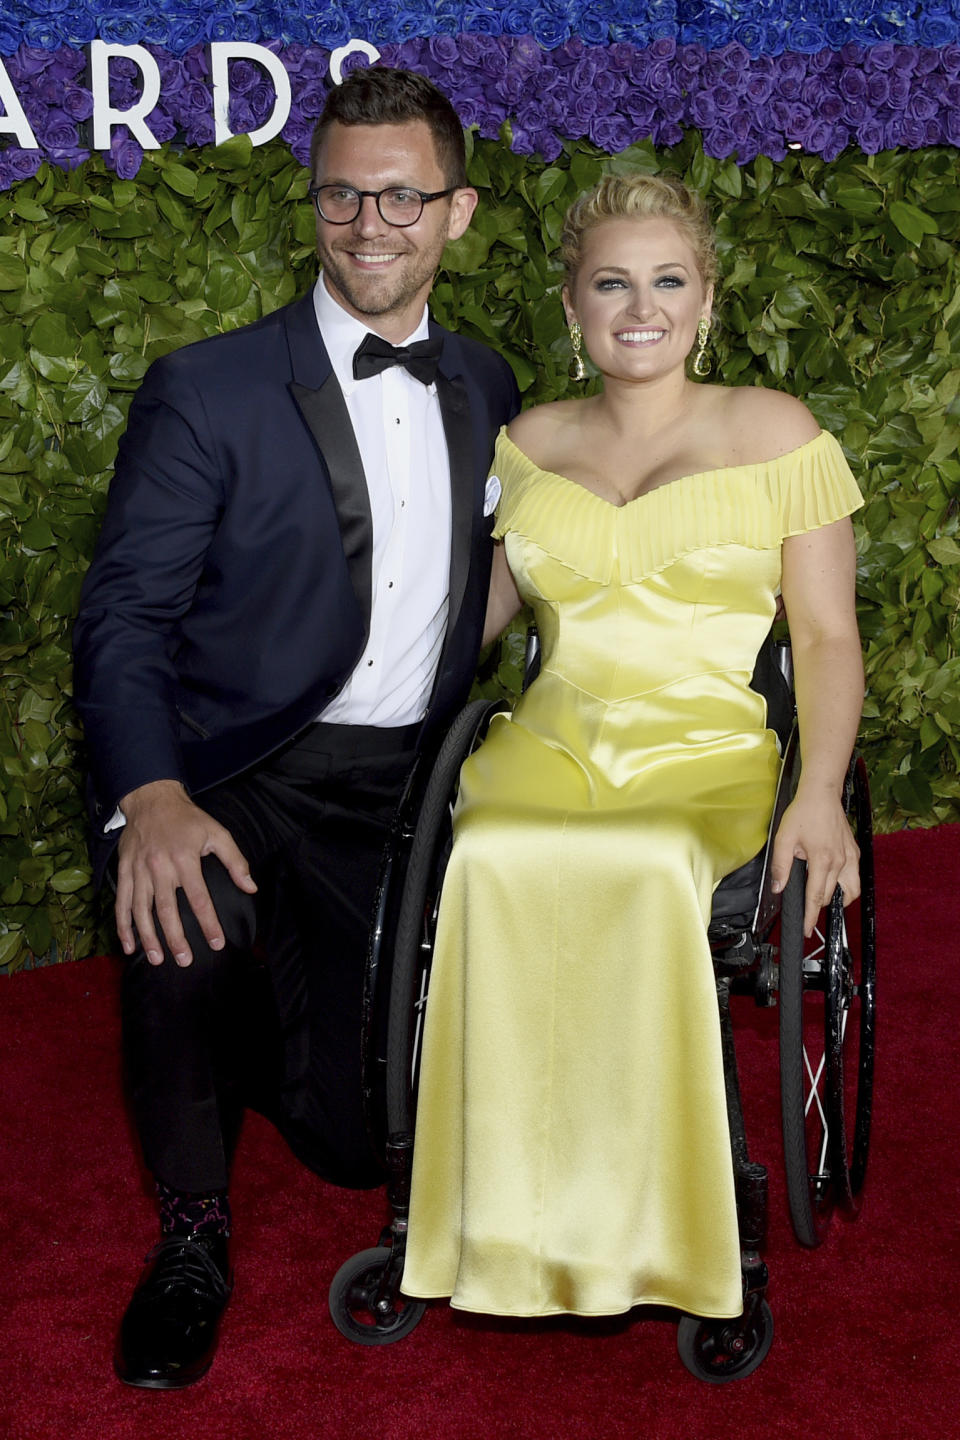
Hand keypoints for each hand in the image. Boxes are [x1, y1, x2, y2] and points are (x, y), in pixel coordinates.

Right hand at [115, 780, 256, 966]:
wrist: (151, 798)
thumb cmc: (187, 819)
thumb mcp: (217, 833)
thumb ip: (235, 861)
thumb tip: (250, 887)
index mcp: (185, 859)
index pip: (199, 899)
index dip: (208, 923)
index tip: (216, 943)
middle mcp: (160, 867)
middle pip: (167, 910)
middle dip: (176, 939)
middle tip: (185, 960)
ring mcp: (139, 870)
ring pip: (141, 911)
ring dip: (148, 937)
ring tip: (157, 959)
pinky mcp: (124, 871)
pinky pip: (122, 902)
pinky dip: (123, 925)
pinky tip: (129, 945)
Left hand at [770, 787, 859, 937]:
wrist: (821, 795)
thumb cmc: (803, 813)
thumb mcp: (784, 839)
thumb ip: (781, 866)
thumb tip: (778, 888)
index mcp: (822, 860)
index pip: (816, 897)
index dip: (809, 916)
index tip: (806, 930)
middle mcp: (840, 861)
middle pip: (829, 896)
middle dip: (817, 906)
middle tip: (805, 909)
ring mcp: (850, 857)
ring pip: (850, 891)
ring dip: (836, 899)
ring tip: (822, 898)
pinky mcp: (855, 852)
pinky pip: (854, 877)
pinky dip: (846, 885)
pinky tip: (834, 881)